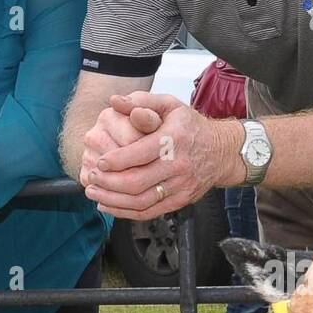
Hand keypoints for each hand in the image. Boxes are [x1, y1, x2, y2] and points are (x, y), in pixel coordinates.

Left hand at [84, 92, 237, 219]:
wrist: (221, 152)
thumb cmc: (190, 127)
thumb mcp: (170, 105)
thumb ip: (141, 101)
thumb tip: (114, 101)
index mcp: (174, 139)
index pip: (140, 153)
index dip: (116, 160)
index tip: (99, 162)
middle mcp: (179, 164)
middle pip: (138, 181)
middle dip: (109, 182)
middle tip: (91, 178)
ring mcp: (180, 186)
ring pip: (142, 201)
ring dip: (113, 200)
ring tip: (94, 193)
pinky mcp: (180, 200)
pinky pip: (150, 211)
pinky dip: (126, 212)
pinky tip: (109, 205)